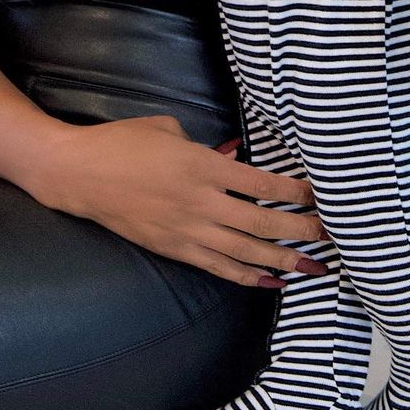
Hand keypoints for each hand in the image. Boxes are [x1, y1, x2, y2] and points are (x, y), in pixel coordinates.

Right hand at [41, 114, 327, 287]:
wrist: (78, 173)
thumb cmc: (121, 142)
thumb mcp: (167, 128)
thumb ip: (205, 146)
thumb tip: (233, 157)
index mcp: (200, 165)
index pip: (260, 182)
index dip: (294, 191)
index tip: (321, 194)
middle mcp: (200, 202)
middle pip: (262, 222)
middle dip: (300, 230)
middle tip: (331, 236)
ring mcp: (187, 230)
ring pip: (246, 251)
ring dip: (283, 260)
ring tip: (313, 268)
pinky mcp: (173, 248)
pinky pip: (218, 267)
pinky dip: (247, 276)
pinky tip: (271, 281)